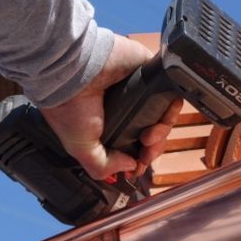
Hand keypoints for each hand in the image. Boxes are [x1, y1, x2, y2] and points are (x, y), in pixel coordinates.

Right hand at [41, 35, 181, 179]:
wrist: (72, 74)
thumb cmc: (69, 107)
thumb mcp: (81, 149)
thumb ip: (103, 166)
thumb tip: (130, 167)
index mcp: (108, 125)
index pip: (133, 145)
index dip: (140, 158)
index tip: (139, 166)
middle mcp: (124, 109)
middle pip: (152, 133)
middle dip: (152, 149)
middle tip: (146, 152)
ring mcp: (138, 91)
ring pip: (163, 116)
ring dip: (162, 132)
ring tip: (149, 136)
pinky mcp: (149, 73)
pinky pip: (171, 92)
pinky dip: (172, 108)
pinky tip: (162, 117)